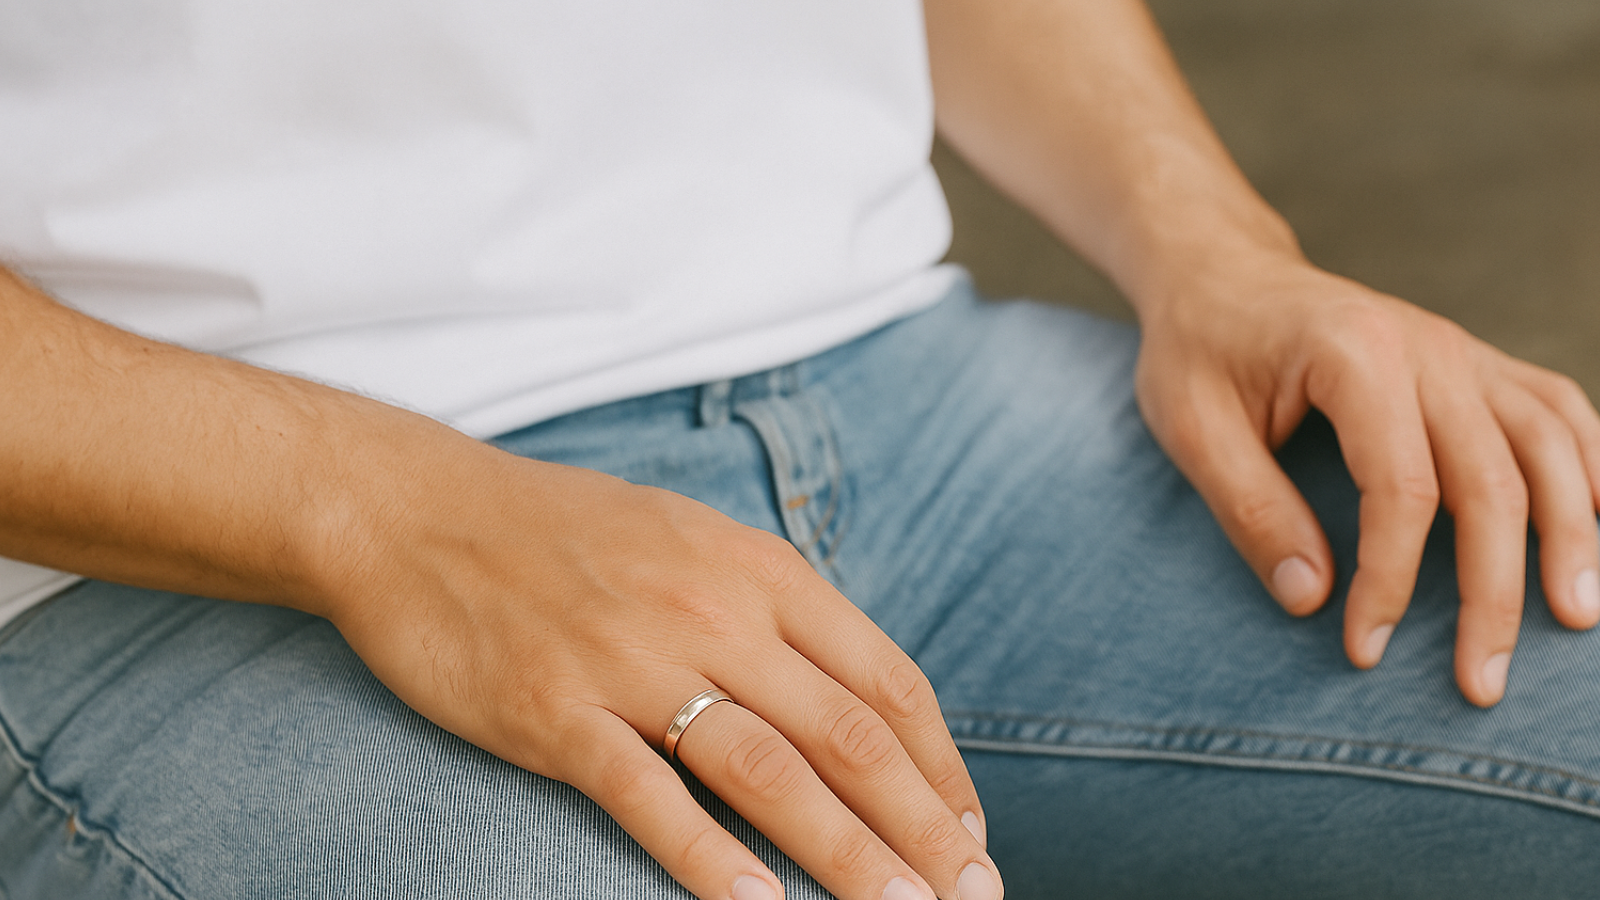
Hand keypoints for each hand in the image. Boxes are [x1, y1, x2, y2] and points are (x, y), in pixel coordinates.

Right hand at [318, 451, 1001, 899]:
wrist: (417, 508)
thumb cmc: (564, 531)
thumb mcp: (692, 540)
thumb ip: (772, 607)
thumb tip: (850, 692)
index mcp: (758, 569)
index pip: (884, 678)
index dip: (940, 765)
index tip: (969, 830)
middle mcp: (712, 611)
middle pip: (847, 735)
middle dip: (922, 827)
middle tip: (971, 898)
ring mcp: (633, 660)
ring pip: (768, 772)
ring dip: (846, 854)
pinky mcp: (553, 709)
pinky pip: (645, 794)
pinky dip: (708, 858)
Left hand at [1133, 251, 1599, 705]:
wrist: (1221, 273)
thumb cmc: (1198, 347)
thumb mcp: (1189, 425)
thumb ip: (1249, 508)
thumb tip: (1312, 599)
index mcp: (1353, 353)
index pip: (1402, 489)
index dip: (1392, 580)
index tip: (1363, 647)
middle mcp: (1426, 346)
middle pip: (1494, 481)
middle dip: (1492, 593)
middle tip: (1481, 683)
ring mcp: (1460, 349)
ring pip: (1550, 444)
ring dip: (1574, 535)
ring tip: (1577, 617)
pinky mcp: (1474, 361)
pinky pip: (1557, 411)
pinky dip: (1589, 468)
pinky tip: (1595, 523)